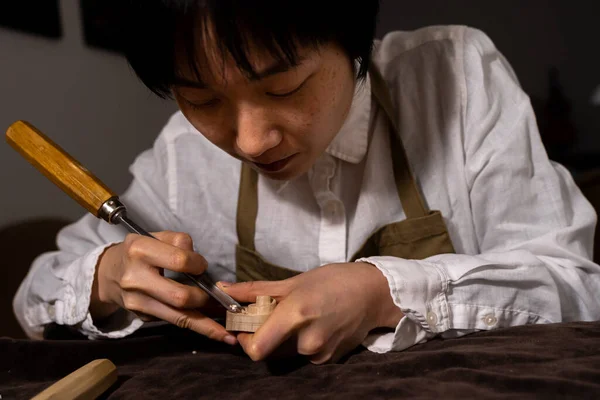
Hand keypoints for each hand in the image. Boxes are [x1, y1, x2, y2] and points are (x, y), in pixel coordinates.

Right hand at [90, 231, 236, 344]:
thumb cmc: (140, 252)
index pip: (180, 261)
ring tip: (227, 332)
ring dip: (206, 324)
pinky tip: (212, 330)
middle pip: (180, 296)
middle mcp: (135, 278)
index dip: (198, 264)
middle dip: (204, 297)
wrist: (108, 274)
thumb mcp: (156, 237)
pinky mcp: (141, 316)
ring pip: (178, 317)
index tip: (202, 266)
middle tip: (214, 295)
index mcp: (140, 250)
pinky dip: (195, 325)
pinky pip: (173, 321)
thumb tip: (201, 265)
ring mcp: (136, 301)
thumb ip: (180, 242)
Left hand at [221, 262, 403, 362]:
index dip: (245, 340)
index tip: (246, 326)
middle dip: (264, 335)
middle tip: (272, 315)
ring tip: (298, 317)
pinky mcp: (328, 360)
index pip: (256, 349)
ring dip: (283, 339)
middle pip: (268, 351)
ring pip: (286, 353)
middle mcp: (306, 341)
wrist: (373, 293)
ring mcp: (319, 354)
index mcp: (295, 316)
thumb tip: (223, 290)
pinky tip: (314, 325)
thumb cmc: (333, 281)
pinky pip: (303, 355)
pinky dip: (300, 343)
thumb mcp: (292, 281)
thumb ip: (255, 291)